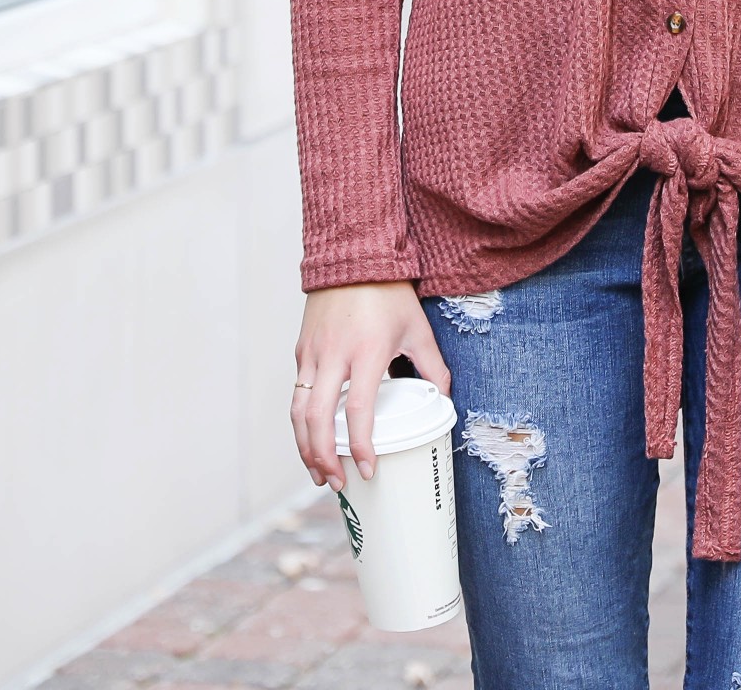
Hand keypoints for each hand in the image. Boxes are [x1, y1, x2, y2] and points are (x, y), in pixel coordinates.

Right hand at [291, 283, 450, 487]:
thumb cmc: (388, 293)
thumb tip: (443, 401)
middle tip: (337, 483)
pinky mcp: (301, 350)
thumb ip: (433, 367)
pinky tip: (312, 440)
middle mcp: (334, 355)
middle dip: (323, 457)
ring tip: (318, 473)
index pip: (360, 409)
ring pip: (298, 410)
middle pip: (318, 418)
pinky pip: (296, 393)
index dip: (362, 444)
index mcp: (367, 351)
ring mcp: (312, 353)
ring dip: (305, 446)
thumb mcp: (418, 328)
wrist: (352, 256)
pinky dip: (302, 422)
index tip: (368, 469)